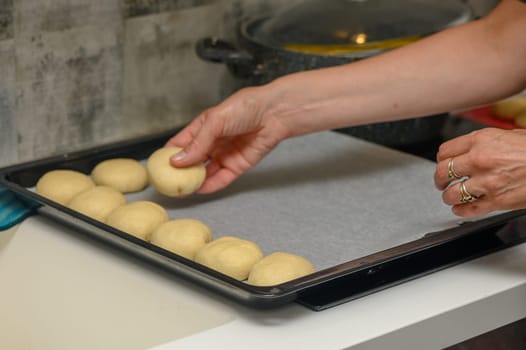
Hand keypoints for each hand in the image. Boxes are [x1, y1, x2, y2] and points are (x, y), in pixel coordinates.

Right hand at [165, 87, 290, 193]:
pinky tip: (199, 190)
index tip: (157, 166)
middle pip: (191, 161)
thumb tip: (177, 161)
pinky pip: (221, 178)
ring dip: (194, 182)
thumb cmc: (245, 108)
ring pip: (205, 172)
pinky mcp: (237, 166)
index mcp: (203, 127)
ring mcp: (224, 155)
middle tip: (167, 183)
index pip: (181, 143)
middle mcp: (212, 143)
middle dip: (180, 173)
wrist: (274, 114)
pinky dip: (210, 185)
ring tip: (180, 190)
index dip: (168, 155)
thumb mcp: (215, 121)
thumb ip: (197, 142)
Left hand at [434, 127, 525, 216]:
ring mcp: (487, 182)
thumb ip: (484, 143)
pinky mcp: (497, 201)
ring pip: (451, 193)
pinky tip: (461, 208)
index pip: (444, 151)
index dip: (442, 159)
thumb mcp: (508, 135)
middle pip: (442, 172)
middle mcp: (480, 160)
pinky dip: (461, 210)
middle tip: (441, 182)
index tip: (443, 163)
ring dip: (449, 196)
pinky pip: (468, 209)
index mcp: (481, 140)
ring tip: (451, 196)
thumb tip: (469, 150)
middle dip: (439, 179)